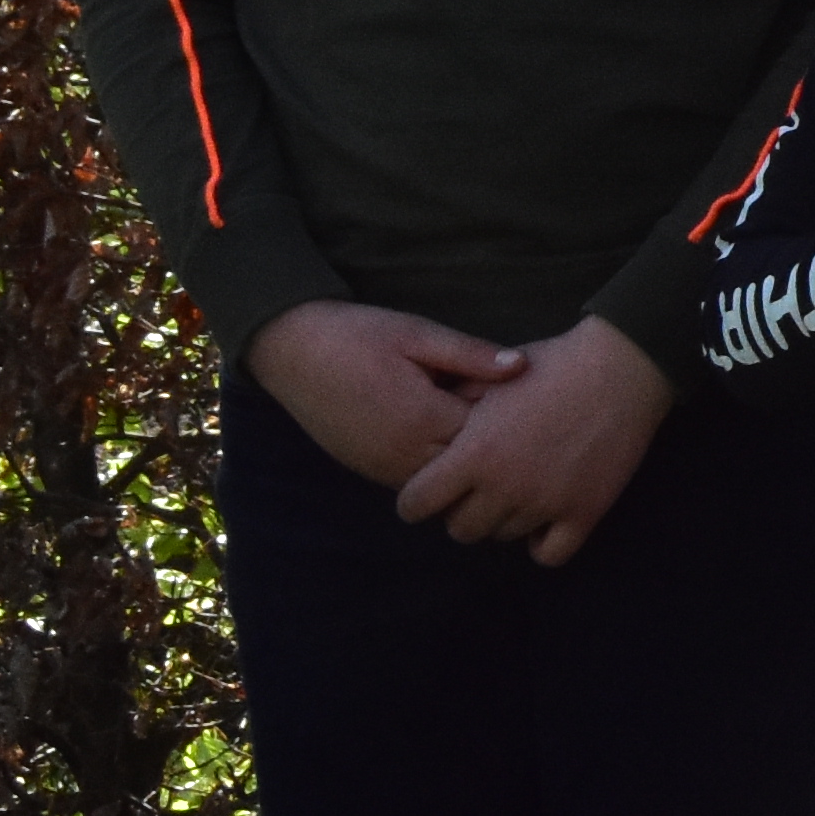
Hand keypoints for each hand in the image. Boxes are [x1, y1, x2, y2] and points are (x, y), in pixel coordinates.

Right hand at [245, 298, 522, 490]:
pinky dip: (439, 462)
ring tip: (478, 420)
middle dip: (493, 441)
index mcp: (422, 420)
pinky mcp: (372, 471)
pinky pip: (420, 480)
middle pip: (472, 465)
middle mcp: (404, 456)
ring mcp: (385, 469)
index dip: (510, 414)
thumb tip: (522, 366)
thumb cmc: (358, 335)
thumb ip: (470, 355)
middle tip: (512, 410)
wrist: (291, 351)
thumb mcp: (417, 334)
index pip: (489, 434)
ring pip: (447, 481)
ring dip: (465, 456)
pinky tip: (447, 431)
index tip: (524, 391)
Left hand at [394, 316, 674, 564]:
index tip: (429, 489)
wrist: (620, 369)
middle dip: (461, 510)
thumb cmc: (552, 366)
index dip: (417, 498)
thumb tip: (430, 431)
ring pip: (503, 537)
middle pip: (460, 529)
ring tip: (516, 491)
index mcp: (475, 454)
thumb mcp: (492, 379)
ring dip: (503, 518)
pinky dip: (540, 543)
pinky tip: (543, 518)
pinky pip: (548, 554)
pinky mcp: (584, 513)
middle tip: (477, 489)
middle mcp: (505, 487)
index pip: (416, 505)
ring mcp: (545, 504)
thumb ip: (456, 409)